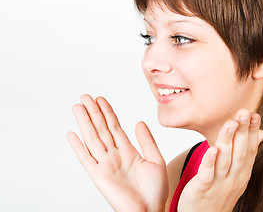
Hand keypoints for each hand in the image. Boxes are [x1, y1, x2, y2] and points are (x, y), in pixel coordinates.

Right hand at [67, 94, 167, 211]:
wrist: (151, 210)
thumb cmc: (155, 190)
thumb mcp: (156, 160)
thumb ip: (147, 141)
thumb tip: (139, 122)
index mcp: (128, 151)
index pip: (115, 127)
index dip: (108, 113)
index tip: (101, 99)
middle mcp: (115, 156)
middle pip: (101, 129)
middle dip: (93, 112)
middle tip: (85, 96)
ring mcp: (105, 165)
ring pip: (92, 139)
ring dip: (85, 123)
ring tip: (78, 107)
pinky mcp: (99, 176)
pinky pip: (86, 159)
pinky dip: (78, 147)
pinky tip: (72, 134)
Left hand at [178, 109, 262, 211]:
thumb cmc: (219, 192)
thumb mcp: (237, 173)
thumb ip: (247, 153)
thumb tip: (262, 132)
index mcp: (242, 172)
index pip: (250, 149)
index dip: (252, 131)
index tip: (254, 114)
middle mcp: (234, 178)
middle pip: (240, 152)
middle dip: (243, 131)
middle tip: (245, 112)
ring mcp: (219, 184)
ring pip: (225, 160)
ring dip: (228, 141)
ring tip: (231, 123)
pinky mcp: (202, 189)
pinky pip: (207, 175)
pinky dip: (210, 162)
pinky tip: (211, 149)